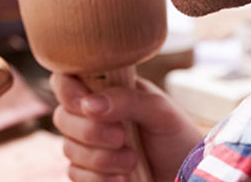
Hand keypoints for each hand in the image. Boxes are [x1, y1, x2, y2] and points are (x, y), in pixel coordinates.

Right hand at [51, 73, 202, 181]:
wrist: (188, 175)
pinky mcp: (90, 173)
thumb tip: (89, 104)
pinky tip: (122, 178)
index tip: (87, 105)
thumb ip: (127, 101)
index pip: (66, 80)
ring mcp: (89, 146)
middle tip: (121, 137)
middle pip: (62, 117)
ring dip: (100, 158)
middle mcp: (93, 116)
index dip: (68, 92)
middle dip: (90, 131)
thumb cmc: (178, 138)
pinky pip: (75, 174)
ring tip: (132, 161)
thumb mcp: (160, 111)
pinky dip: (98, 178)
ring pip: (68, 149)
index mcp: (106, 90)